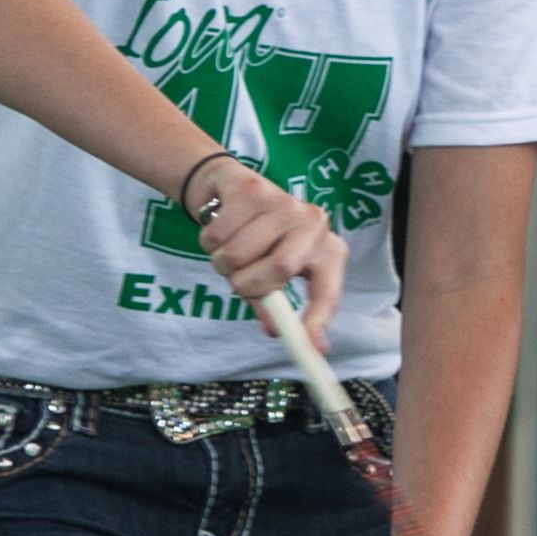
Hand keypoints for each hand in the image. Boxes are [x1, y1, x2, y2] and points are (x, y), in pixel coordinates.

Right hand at [194, 159, 348, 342]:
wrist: (229, 187)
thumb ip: (273, 304)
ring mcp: (285, 202)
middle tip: (238, 280)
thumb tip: (276, 331)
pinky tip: (220, 226)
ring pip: (238, 254)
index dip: (318, 320)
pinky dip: (209, 240)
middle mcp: (313, 223)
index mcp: (326, 250)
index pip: (327, 291)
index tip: (308, 347)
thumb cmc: (254, 239)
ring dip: (222, 262)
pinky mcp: (253, 189)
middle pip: (280, 269)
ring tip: (229, 247)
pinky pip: (217, 235)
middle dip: (248, 284)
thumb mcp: (268, 274)